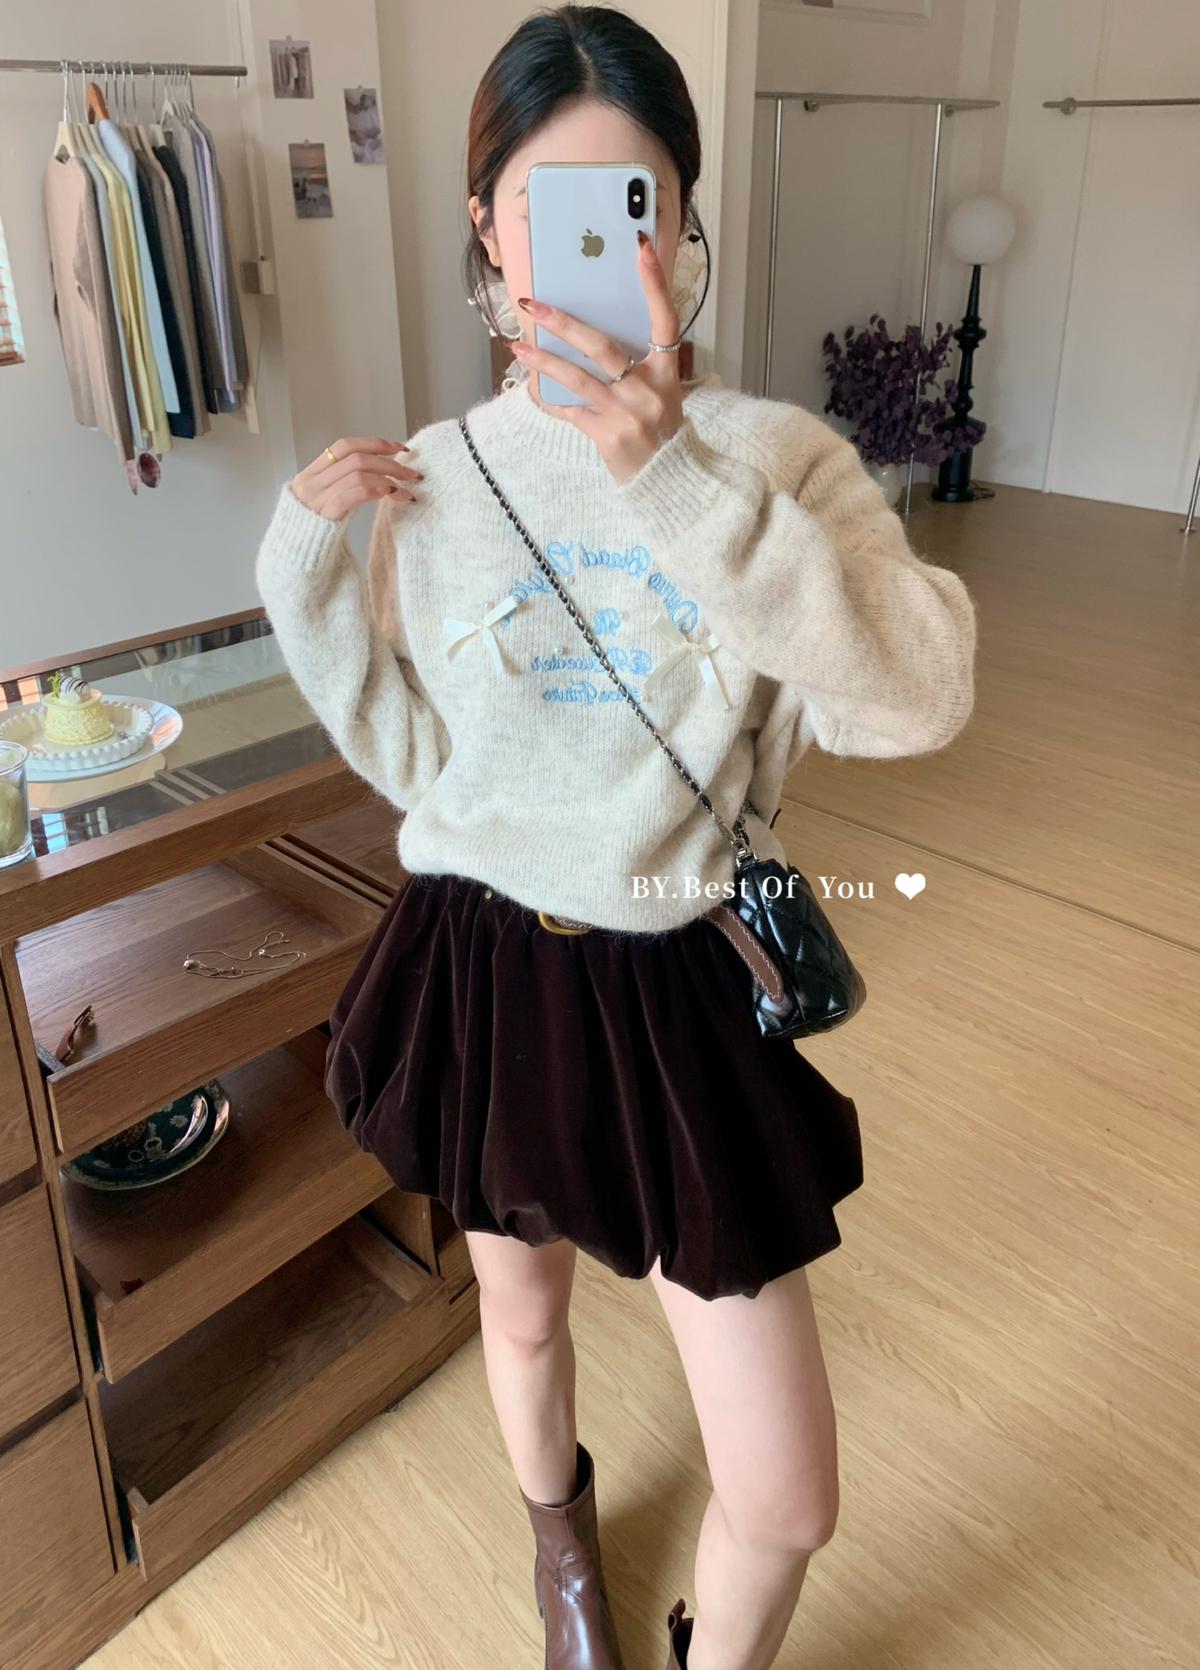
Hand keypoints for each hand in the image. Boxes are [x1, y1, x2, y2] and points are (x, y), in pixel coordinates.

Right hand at [291, 436, 421, 521]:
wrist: (295, 561)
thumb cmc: (315, 534)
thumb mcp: (323, 502)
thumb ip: (341, 485)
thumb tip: (378, 470)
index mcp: (309, 474)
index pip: (344, 446)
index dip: (374, 444)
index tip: (399, 448)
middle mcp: (310, 482)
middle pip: (356, 458)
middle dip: (388, 462)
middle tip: (412, 473)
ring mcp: (316, 498)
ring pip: (357, 473)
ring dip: (388, 478)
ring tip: (405, 490)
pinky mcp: (325, 515)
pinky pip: (354, 493)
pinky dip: (376, 489)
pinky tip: (391, 495)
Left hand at [511, 230, 683, 485]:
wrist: (667, 480)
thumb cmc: (659, 429)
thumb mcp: (661, 391)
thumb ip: (637, 363)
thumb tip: (590, 333)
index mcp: (667, 371)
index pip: (664, 319)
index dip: (654, 284)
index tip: (641, 248)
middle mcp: (648, 389)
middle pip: (601, 346)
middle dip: (563, 323)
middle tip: (534, 304)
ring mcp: (626, 413)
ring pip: (576, 378)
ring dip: (542, 360)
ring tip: (517, 345)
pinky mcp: (606, 434)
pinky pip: (570, 410)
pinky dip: (550, 397)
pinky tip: (531, 385)